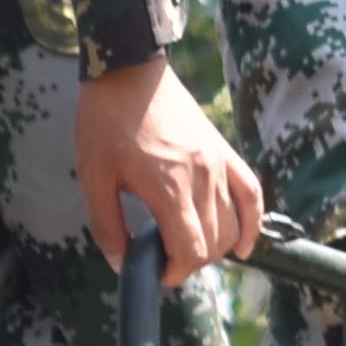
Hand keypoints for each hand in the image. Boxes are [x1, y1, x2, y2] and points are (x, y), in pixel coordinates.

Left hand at [71, 55, 264, 279]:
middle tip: (163, 258)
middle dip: (190, 261)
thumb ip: (107, 226)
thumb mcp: (93, 178)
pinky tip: (244, 246)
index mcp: (169, 187)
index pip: (191, 250)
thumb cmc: (104, 122)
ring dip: (215, 246)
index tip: (156, 274)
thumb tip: (122, 264)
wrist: (128, 71)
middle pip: (214, 242)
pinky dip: (252, 223)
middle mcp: (203, 177)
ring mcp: (218, 163)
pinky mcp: (224, 151)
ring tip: (187, 247)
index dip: (175, 272)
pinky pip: (252, 194)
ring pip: (234, 224)